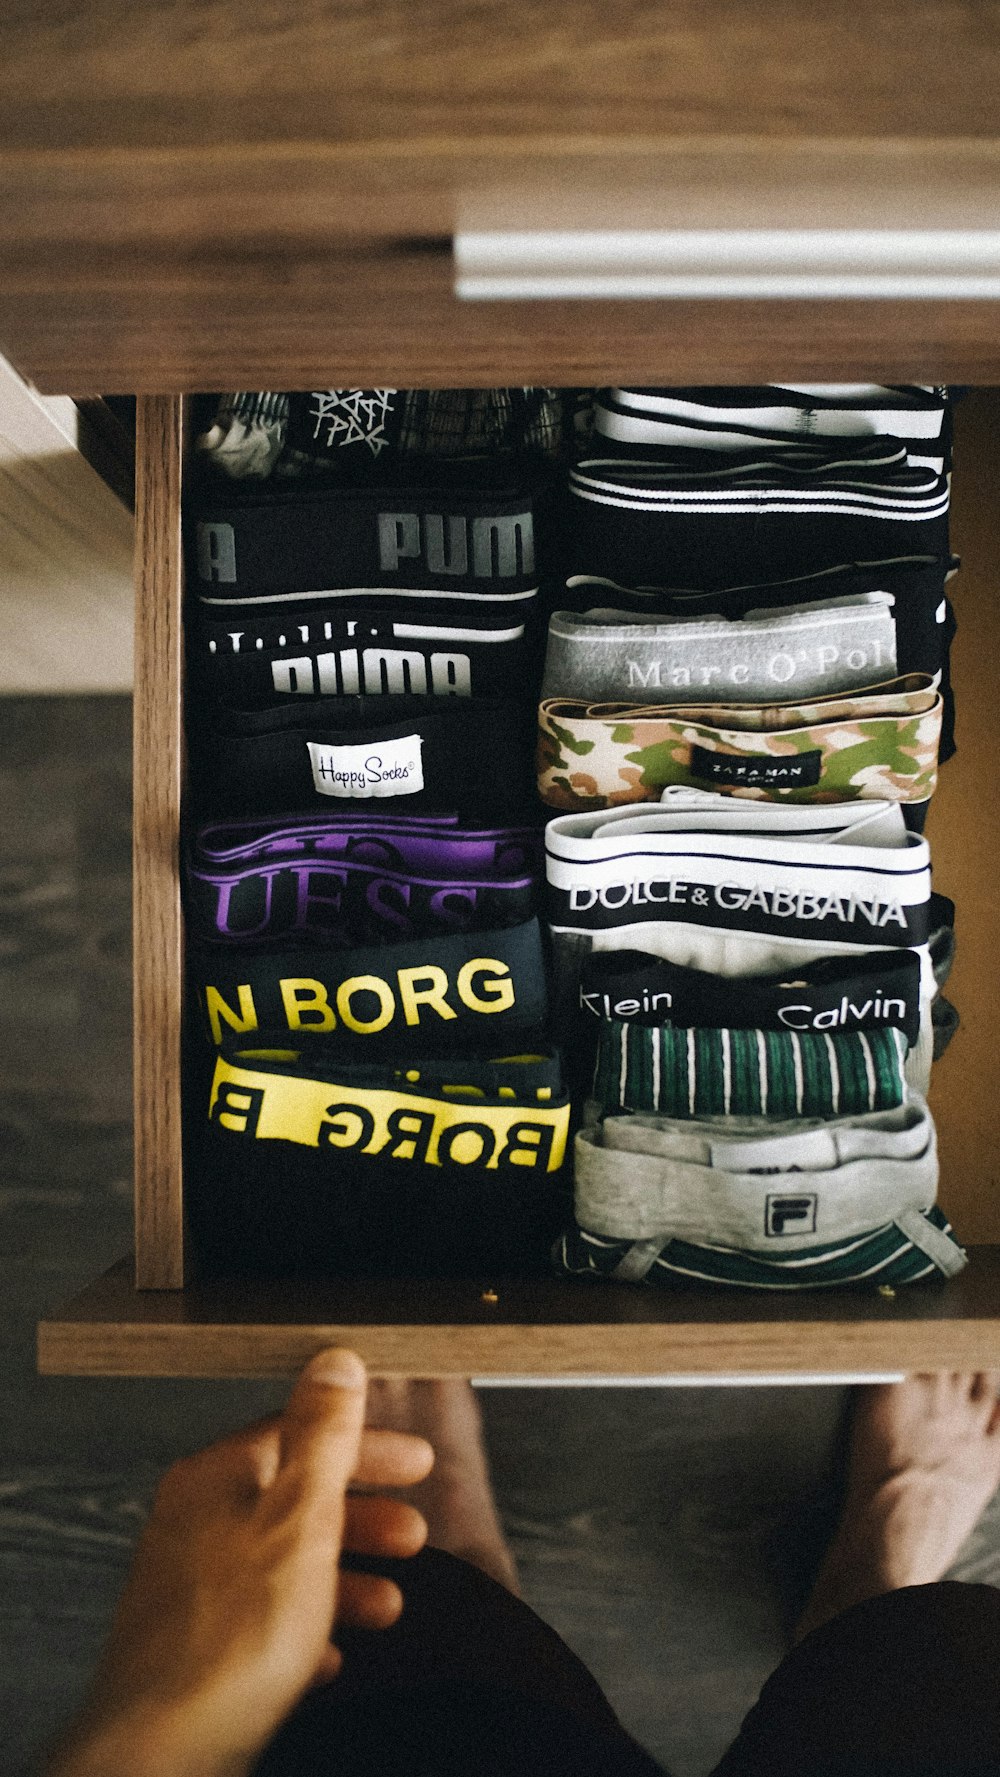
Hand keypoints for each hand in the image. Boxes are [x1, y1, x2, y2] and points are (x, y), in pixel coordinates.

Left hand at [48, 1348, 433, 1776]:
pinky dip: (306, 1629)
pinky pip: (261, 1625)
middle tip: (413, 1531)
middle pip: (294, 1500)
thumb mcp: (301, 1514)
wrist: (166, 1748)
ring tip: (390, 1602)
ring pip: (282, 1565)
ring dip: (345, 1578)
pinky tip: (332, 1650)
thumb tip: (334, 1364)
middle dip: (364, 1517)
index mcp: (216, 1479)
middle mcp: (194, 1524)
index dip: (366, 1448)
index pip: (300, 1435)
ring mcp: (191, 1588)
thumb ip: (323, 1435)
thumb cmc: (231, 1638)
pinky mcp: (194, 1648)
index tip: (414, 1463)